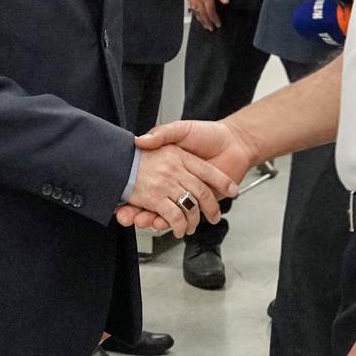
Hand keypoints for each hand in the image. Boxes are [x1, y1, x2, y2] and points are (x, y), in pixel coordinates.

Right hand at [114, 119, 254, 231]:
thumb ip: (162, 133)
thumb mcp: (180, 129)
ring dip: (155, 220)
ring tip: (144, 222)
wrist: (233, 142)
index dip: (132, 191)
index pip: (145, 180)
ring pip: (167, 211)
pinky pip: (181, 215)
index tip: (121, 203)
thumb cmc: (207, 134)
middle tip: (126, 218)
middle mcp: (175, 179)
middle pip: (155, 199)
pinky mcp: (198, 202)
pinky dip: (175, 224)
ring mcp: (185, 191)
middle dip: (141, 212)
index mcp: (168, 164)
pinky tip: (169, 226)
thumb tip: (141, 140)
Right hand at [186, 0, 226, 31]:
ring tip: (204, 25)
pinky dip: (195, 14)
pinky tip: (196, 17)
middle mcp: (199, 0)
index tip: (217, 24)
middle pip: (204, 14)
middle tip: (211, 28)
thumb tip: (226, 1)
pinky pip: (191, 8)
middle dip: (208, 22)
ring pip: (197, 13)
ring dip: (201, 20)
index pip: (211, 11)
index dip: (215, 19)